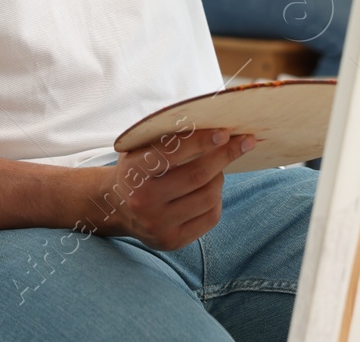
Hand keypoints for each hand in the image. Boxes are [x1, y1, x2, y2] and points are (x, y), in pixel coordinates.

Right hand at [85, 127, 255, 249]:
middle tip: (242, 142)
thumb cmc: (138, 168)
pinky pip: (210, 217)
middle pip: (197, 176)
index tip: (223, 132)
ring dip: (220, 177)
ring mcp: (158, 224)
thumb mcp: (140, 147)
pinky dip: (217, 199)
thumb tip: (206, 118)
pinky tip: (211, 190)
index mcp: (134, 171)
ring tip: (217, 168)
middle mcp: (143, 201)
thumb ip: (166, 134)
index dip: (200, 141)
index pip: (171, 153)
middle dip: (224, 156)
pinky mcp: (172, 241)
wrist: (117, 207)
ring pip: (208, 196)